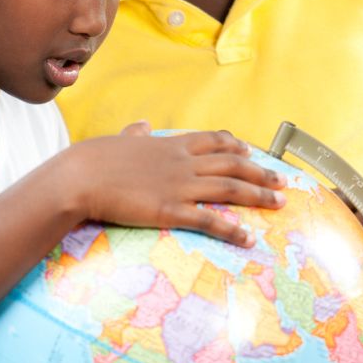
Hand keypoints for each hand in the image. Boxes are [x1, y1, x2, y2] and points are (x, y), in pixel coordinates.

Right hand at [61, 125, 284, 247]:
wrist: (80, 176)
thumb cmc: (94, 159)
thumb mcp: (120, 140)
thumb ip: (136, 134)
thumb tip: (143, 124)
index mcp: (171, 145)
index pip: (213, 141)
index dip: (236, 147)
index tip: (251, 151)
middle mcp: (183, 163)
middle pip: (232, 165)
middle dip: (261, 173)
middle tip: (282, 182)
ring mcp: (180, 186)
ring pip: (231, 189)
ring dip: (259, 196)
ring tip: (279, 204)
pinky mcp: (172, 211)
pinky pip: (210, 221)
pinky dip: (233, 230)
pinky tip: (248, 238)